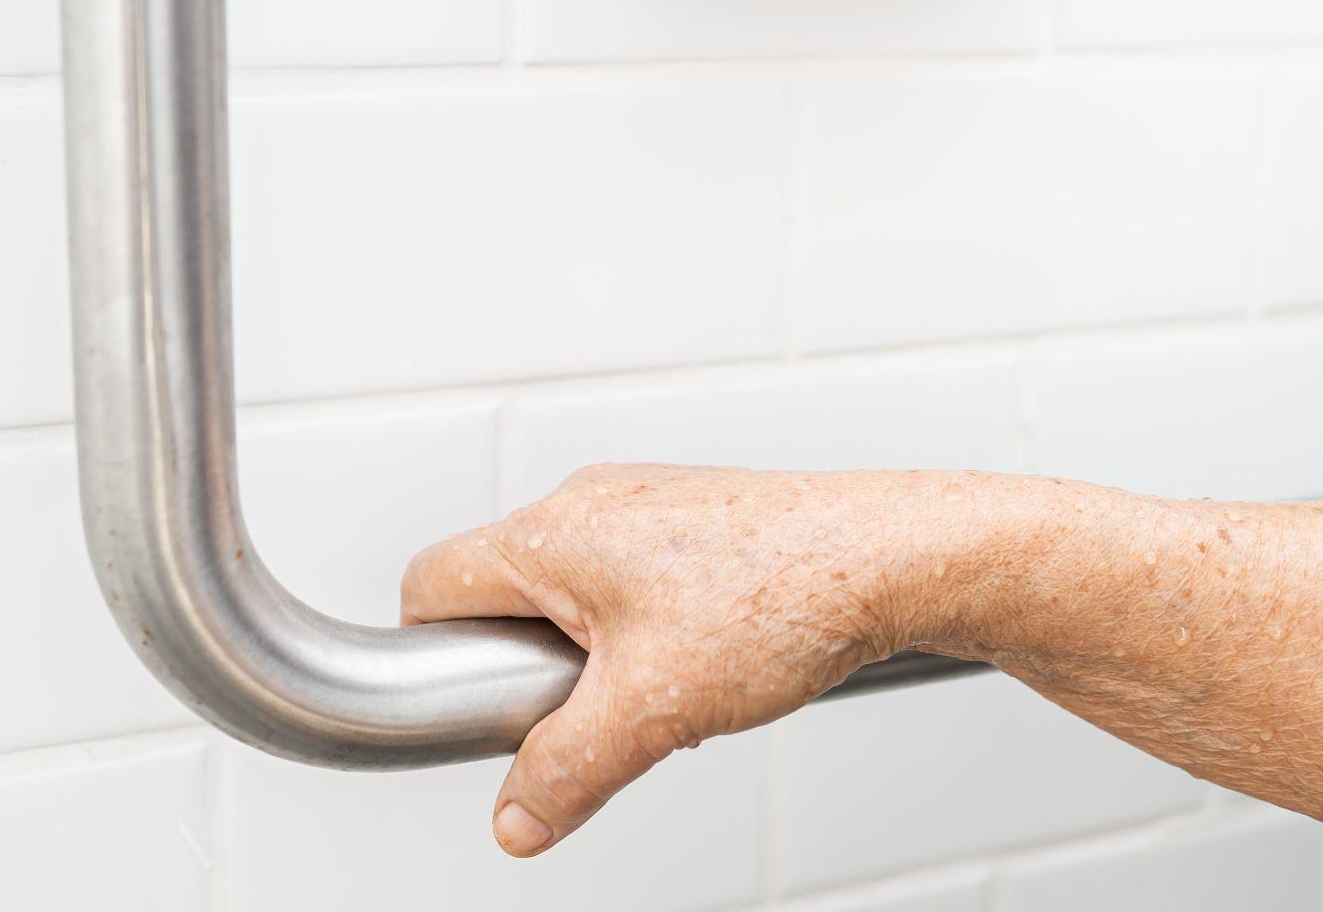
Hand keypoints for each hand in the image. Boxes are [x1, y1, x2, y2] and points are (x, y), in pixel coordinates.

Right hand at [400, 463, 992, 855]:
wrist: (892, 557)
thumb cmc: (784, 598)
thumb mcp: (653, 710)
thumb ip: (565, 770)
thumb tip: (516, 820)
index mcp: (553, 531)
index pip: (431, 586)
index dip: (434, 659)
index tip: (482, 711)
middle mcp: (589, 503)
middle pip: (500, 595)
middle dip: (527, 669)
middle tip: (590, 712)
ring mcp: (644, 506)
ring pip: (570, 597)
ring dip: (592, 659)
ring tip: (662, 693)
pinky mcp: (691, 522)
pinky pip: (628, 586)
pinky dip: (644, 635)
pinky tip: (704, 664)